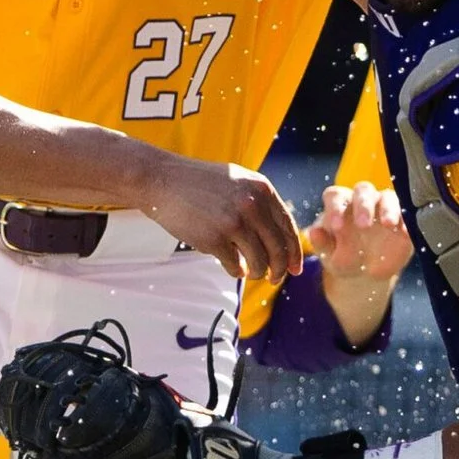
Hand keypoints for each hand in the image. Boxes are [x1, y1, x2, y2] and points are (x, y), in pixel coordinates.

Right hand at [141, 158, 303, 281]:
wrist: (163, 180)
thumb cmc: (199, 183)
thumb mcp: (237, 181)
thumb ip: (260, 203)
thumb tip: (282, 238)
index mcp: (262, 189)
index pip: (288, 227)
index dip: (295, 252)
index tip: (296, 268)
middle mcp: (253, 204)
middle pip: (278, 249)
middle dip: (280, 269)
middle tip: (274, 279)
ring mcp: (234, 222)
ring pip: (259, 261)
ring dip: (257, 272)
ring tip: (250, 272)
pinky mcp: (215, 238)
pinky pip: (235, 266)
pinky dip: (236, 271)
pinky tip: (232, 267)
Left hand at [308, 183, 411, 284]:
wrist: (366, 273)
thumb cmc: (343, 257)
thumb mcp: (330, 255)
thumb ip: (322, 243)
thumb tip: (313, 233)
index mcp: (340, 204)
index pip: (335, 195)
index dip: (335, 208)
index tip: (336, 226)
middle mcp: (362, 200)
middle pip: (363, 190)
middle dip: (363, 205)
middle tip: (363, 225)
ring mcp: (385, 208)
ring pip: (388, 197)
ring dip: (388, 209)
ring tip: (389, 224)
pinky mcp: (403, 221)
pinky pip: (407, 216)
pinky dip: (407, 222)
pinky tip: (405, 233)